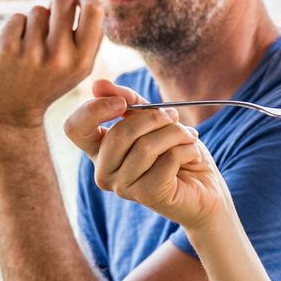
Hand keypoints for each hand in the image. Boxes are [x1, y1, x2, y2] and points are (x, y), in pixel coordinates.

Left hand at [0, 0, 103, 130]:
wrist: (11, 112)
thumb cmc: (48, 82)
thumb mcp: (78, 69)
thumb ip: (91, 38)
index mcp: (82, 61)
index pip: (94, 10)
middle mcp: (59, 56)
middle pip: (64, 1)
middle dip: (58, 5)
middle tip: (53, 19)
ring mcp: (31, 52)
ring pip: (38, 11)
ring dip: (35, 22)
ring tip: (32, 45)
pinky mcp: (6, 48)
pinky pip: (17, 18)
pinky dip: (17, 28)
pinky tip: (16, 49)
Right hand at [64, 79, 230, 230]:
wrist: (205, 189)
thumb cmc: (176, 152)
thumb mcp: (152, 119)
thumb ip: (127, 101)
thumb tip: (98, 84)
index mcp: (99, 150)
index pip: (74, 128)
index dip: (94, 109)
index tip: (123, 103)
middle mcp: (104, 171)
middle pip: (117, 134)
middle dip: (153, 117)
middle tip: (174, 117)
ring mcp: (123, 187)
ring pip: (145, 146)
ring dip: (176, 133)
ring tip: (189, 137)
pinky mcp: (148, 196)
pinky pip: (167, 160)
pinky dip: (187, 150)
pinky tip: (192, 156)